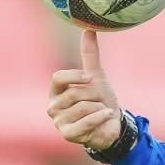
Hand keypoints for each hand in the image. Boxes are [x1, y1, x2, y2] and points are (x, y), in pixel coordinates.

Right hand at [48, 30, 121, 149]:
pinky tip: (106, 117)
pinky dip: (101, 117)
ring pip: (83, 107)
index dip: (74, 76)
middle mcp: (53, 106)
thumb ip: (90, 54)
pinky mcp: (68, 135)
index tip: (90, 78)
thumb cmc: (100, 100)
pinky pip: (87, 122)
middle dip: (95, 95)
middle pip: (74, 93)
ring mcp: (59, 122)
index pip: (57, 78)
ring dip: (100, 107)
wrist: (111, 124)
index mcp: (56, 91)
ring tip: (101, 111)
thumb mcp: (96, 76)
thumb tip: (89, 29)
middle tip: (100, 101)